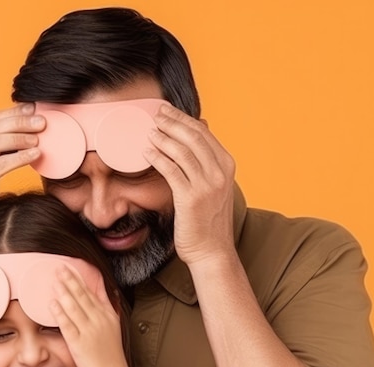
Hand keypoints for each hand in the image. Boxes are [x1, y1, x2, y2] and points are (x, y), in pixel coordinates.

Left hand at [51, 267, 125, 366]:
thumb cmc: (110, 351)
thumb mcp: (114, 324)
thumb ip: (108, 304)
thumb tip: (106, 287)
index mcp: (107, 315)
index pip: (91, 292)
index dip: (80, 279)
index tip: (70, 267)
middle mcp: (99, 321)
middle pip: (82, 296)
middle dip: (70, 280)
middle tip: (59, 267)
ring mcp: (89, 332)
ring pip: (74, 308)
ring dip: (63, 292)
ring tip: (54, 281)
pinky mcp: (79, 343)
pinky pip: (68, 325)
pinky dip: (60, 313)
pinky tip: (52, 304)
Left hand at [145, 103, 235, 265]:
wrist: (212, 250)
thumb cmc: (208, 220)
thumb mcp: (214, 186)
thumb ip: (207, 162)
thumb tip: (201, 130)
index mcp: (226, 165)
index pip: (203, 133)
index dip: (183, 118)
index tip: (167, 110)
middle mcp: (219, 172)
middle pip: (193, 136)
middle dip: (172, 122)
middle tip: (155, 113)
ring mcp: (207, 185)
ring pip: (182, 151)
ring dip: (163, 137)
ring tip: (149, 129)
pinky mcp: (191, 198)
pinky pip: (171, 170)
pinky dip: (158, 157)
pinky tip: (146, 151)